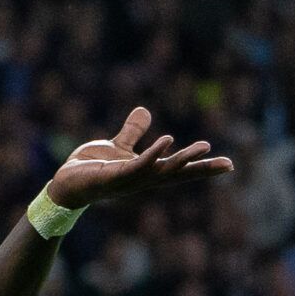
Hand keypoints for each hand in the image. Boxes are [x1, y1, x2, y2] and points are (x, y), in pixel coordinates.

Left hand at [45, 108, 235, 211]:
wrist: (66, 184)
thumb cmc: (91, 169)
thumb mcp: (117, 146)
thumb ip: (133, 132)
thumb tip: (145, 111)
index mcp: (146, 172)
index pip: (178, 170)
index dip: (202, 167)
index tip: (228, 164)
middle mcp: (142, 179)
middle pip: (176, 174)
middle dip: (201, 169)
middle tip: (228, 164)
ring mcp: (129, 180)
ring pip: (160, 170)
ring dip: (181, 160)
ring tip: (203, 147)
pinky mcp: (113, 176)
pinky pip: (137, 165)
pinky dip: (153, 154)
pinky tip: (168, 142)